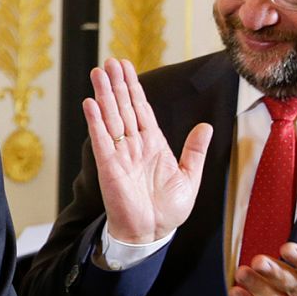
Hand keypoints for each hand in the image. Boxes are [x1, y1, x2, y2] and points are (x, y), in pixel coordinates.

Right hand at [84, 58, 212, 244]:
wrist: (152, 233)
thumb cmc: (168, 211)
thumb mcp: (190, 177)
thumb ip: (194, 151)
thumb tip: (205, 126)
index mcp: (153, 145)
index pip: (141, 109)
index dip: (134, 88)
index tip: (126, 68)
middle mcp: (134, 146)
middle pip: (123, 108)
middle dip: (117, 84)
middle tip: (109, 61)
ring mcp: (120, 155)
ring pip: (111, 118)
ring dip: (105, 95)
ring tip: (98, 73)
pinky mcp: (109, 167)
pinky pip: (101, 140)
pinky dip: (96, 122)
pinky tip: (91, 103)